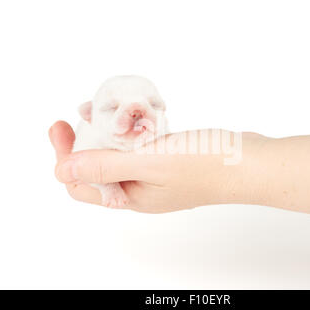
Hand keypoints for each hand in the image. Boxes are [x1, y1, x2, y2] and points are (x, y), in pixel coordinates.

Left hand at [49, 121, 267, 212]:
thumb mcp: (148, 162)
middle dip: (84, 143)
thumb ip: (105, 166)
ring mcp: (157, 176)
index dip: (65, 156)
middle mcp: (140, 190)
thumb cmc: (205, 165)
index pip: (83, 184)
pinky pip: (141, 149)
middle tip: (79, 113)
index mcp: (131, 197)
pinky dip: (132, 134)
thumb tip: (62, 171)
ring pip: (120, 158)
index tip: (60, 126)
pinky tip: (134, 119)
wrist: (249, 162)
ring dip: (108, 137)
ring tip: (104, 112)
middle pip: (99, 170)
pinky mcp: (171, 161)